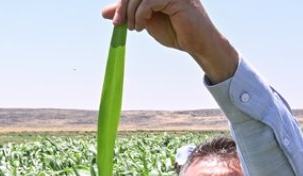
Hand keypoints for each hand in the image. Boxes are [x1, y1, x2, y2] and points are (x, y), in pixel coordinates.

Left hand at [101, 0, 237, 82]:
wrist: (198, 44)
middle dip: (123, 7)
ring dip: (132, 13)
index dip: (122, 3)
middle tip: (118, 23)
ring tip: (136, 27)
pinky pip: (149, 1)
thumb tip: (105, 12)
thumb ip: (128, 14)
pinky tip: (143, 26)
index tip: (116, 20)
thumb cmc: (176, 31)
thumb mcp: (145, 21)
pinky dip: (141, 15)